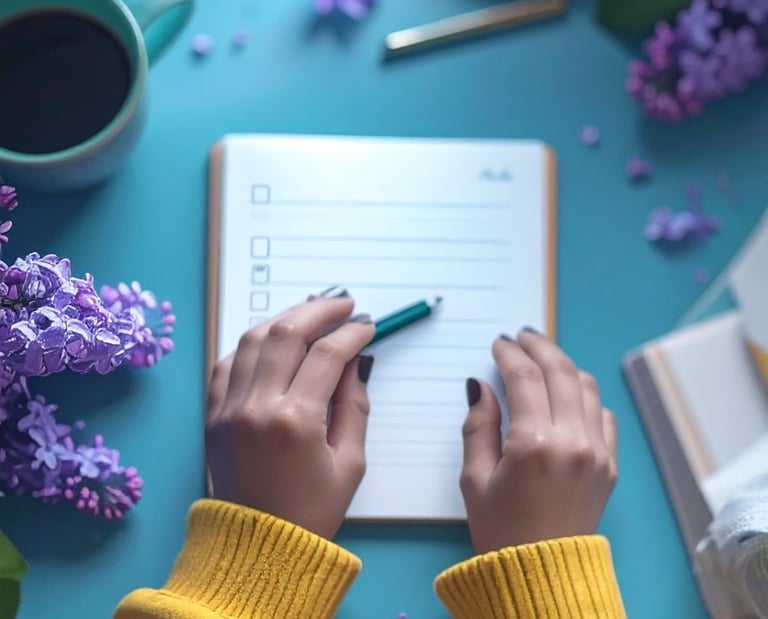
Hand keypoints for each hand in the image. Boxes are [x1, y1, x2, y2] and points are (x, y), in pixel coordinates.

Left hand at [205, 289, 375, 538]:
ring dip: (284, 317)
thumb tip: (355, 362)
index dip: (352, 333)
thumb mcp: (350, 463)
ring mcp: (228, 407)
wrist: (258, 548)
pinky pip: (226, 362)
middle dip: (319, 310)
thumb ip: (355, 406)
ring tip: (311, 312)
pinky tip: (272, 339)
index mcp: (296, 420)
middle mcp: (257, 405)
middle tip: (343, 303)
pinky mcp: (212, 415)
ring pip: (253, 339)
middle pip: (287, 333)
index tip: (367, 325)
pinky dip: (250, 343)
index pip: (327, 355)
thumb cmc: (312, 511)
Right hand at [460, 329, 617, 553]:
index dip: (509, 354)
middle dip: (539, 346)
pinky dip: (586, 395)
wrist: (543, 576)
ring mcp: (598, 451)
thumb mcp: (474, 479)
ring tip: (544, 358)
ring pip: (587, 387)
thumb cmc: (499, 529)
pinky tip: (568, 394)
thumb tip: (480, 386)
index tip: (498, 343)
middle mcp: (573, 440)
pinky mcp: (611, 464)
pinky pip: (604, 415)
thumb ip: (478, 426)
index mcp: (534, 444)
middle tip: (522, 335)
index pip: (524, 378)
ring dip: (564, 365)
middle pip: (560, 372)